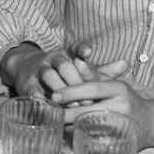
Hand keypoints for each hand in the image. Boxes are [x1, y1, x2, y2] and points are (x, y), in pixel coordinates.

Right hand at [3, 41, 128, 98]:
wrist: (28, 70)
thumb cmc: (62, 74)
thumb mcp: (81, 70)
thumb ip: (102, 70)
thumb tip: (126, 63)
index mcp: (67, 54)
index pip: (75, 47)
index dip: (81, 49)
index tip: (88, 53)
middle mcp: (53, 59)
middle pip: (64, 65)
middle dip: (75, 80)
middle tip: (88, 98)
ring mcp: (39, 69)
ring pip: (49, 75)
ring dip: (60, 89)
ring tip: (72, 104)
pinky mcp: (27, 83)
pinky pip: (32, 89)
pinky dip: (39, 97)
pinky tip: (47, 106)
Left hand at [51, 79, 153, 148]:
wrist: (152, 123)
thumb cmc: (127, 99)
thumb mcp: (112, 83)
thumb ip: (93, 75)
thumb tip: (75, 60)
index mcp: (119, 88)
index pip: (92, 89)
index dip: (72, 92)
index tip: (54, 95)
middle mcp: (122, 106)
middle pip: (89, 109)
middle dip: (66, 112)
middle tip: (50, 112)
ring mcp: (122, 124)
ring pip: (90, 127)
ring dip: (70, 126)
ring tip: (55, 123)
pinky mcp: (121, 141)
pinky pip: (96, 141)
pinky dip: (81, 138)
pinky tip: (69, 135)